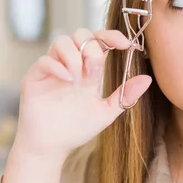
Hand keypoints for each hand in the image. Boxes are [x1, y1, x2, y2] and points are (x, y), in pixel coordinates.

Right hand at [14, 28, 152, 160]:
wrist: (52, 147)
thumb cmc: (77, 129)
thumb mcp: (106, 112)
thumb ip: (125, 95)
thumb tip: (147, 79)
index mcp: (89, 71)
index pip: (99, 42)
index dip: (112, 36)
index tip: (125, 44)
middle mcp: (71, 65)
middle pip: (81, 35)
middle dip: (92, 48)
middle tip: (95, 71)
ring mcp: (53, 70)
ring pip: (62, 41)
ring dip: (75, 56)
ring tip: (78, 79)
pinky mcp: (35, 77)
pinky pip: (44, 60)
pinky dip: (57, 66)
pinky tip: (67, 79)